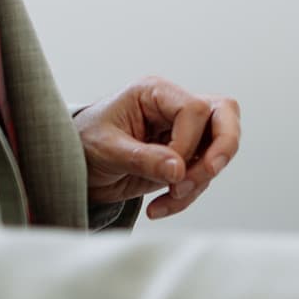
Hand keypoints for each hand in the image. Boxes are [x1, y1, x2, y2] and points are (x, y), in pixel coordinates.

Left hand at [74, 76, 241, 218]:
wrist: (75, 166)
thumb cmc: (83, 143)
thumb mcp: (106, 149)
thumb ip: (142, 158)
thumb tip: (178, 170)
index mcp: (155, 92)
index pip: (194, 109)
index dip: (188, 141)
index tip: (170, 169)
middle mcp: (174, 107)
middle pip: (223, 114)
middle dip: (222, 148)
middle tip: (208, 173)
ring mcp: (183, 132)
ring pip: (219, 149)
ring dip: (199, 181)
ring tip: (169, 198)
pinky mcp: (184, 157)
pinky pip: (202, 175)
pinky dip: (186, 196)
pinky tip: (159, 206)